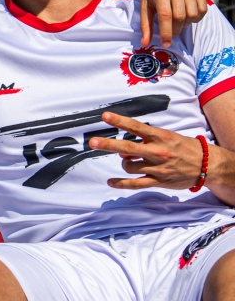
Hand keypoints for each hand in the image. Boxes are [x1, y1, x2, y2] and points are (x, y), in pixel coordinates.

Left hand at [89, 111, 206, 190]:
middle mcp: (157, 151)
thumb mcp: (168, 137)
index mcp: (160, 136)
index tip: (105, 116)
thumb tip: (124, 150)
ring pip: (129, 166)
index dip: (120, 121)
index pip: (136, 126)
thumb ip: (146, 140)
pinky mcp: (158, 181)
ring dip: (123, 164)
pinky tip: (111, 182)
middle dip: (109, 145)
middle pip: (128, 148)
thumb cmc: (183, 147)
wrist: (206, 164)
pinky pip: (136, 184)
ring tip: (127, 162)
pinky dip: (121, 183)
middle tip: (92, 142)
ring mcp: (157, 167)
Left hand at [138, 0, 207, 48]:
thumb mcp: (144, 4)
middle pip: (180, 17)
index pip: (166, 16)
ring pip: (192, 14)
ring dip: (186, 23)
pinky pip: (202, 9)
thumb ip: (145, 25)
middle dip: (176, 29)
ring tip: (178, 21)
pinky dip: (197, 17)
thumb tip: (145, 43)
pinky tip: (188, 16)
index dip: (167, 32)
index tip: (166, 43)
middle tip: (171, 31)